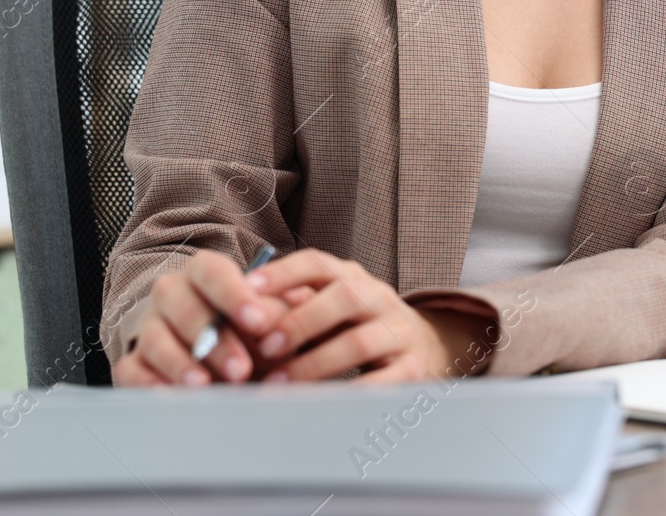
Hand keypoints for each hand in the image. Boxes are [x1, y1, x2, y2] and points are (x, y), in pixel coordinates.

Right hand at [112, 248, 314, 387]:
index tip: (258, 322)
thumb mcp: (268, 318)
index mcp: (204, 272)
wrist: (222, 354)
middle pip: (184, 307)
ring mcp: (150, 326)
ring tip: (204, 386)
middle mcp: (171, 293)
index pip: (214, 272)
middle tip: (240, 368)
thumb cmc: (250, 331)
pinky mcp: (134, 362)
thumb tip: (276, 323)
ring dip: (181, 363)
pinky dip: (149, 384)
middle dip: (213, 340)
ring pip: (155, 338)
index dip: (235, 295)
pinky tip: (172, 397)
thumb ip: (275, 315)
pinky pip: (132, 371)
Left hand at [245, 249, 497, 383]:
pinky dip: (349, 392)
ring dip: (315, 364)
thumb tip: (239, 310)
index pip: (318, 263)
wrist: (426, 347)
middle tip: (264, 346)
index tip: (248, 288)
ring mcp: (399, 332)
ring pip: (360, 341)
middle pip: (345, 297)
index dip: (283, 273)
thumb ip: (292, 305)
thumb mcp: (328, 307)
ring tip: (279, 383)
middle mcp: (379, 298)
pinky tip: (320, 403)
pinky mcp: (413, 369)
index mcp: (352, 276)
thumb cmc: (357, 326)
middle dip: (301, 321)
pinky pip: (382, 381)